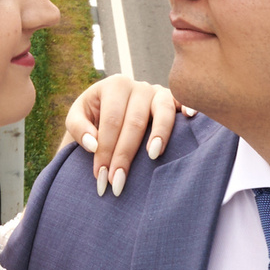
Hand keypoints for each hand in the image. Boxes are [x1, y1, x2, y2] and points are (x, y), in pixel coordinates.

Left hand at [61, 76, 191, 196]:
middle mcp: (139, 86)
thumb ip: (79, 128)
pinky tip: (191, 117)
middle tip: (118, 183)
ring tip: (153, 156)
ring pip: (162, 111)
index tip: (101, 177)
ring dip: (159, 134)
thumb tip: (93, 144)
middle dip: (125, 155)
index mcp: (114, 86)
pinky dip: (189, 107)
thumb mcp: (78, 117)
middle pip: (135, 122)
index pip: (111, 121)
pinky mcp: (175, 101)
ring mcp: (160, 93)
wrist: (111, 109)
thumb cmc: (94, 117)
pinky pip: (183, 102)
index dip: (106, 150)